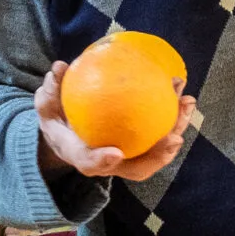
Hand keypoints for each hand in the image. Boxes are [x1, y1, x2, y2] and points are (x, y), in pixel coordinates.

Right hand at [35, 61, 193, 183]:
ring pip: (157, 151)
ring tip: (186, 103)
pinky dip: (174, 114)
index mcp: (83, 156)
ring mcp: (130, 155)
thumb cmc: (59, 120)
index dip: (101, 160)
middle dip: (157, 156)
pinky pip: (161, 130)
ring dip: (175, 129)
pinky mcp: (143, 142)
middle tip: (173, 138)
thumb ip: (50, 92)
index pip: (90, 163)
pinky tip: (182, 92)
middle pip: (138, 167)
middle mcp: (111, 162)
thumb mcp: (47, 107)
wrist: (70, 132)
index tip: (114, 153)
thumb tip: (58, 68)